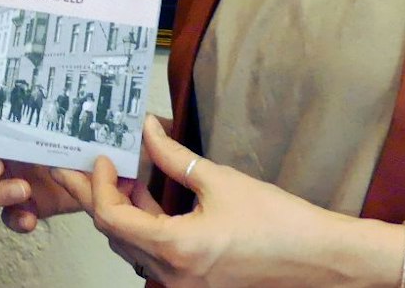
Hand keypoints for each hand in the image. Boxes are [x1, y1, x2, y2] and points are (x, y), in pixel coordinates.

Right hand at [0, 92, 128, 231]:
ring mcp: (3, 180)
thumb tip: (40, 79)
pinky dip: (15, 219)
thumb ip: (46, 97)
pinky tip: (29, 218)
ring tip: (23, 189)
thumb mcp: (63, 106)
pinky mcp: (22, 204)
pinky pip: (6, 217)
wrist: (104, 162)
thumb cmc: (77, 126)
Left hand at [84, 116, 383, 286]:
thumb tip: (148, 132)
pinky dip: (145, 226)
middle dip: (99, 197)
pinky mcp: (195, 282)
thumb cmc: (279, 224)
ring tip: (122, 174)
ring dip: (123, 211)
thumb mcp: (220, 180)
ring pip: (133, 247)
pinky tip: (149, 198)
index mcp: (175, 249)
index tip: (100, 158)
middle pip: (115, 235)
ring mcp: (183, 284)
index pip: (111, 218)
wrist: (319, 257)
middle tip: (85, 167)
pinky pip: (155, 254)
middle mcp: (173, 275)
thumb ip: (174, 157)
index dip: (97, 185)